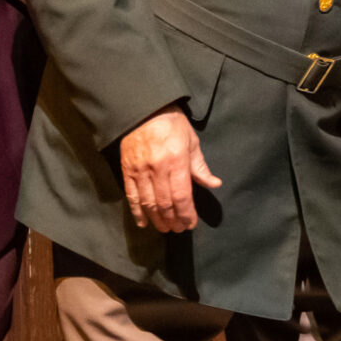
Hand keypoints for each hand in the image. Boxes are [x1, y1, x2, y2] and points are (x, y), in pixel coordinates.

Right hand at [117, 106, 221, 232]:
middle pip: (165, 203)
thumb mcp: (191, 142)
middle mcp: (157, 169)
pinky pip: (131, 196)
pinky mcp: (127, 170)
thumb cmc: (172, 125)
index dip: (186, 214)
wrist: (143, 110)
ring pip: (148, 203)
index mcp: (176, 161)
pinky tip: (143, 223)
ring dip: (157, 219)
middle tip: (178, 229)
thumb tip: (214, 184)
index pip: (182, 196)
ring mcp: (140, 171)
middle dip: (173, 220)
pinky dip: (137, 212)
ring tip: (165, 228)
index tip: (191, 224)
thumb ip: (200, 166)